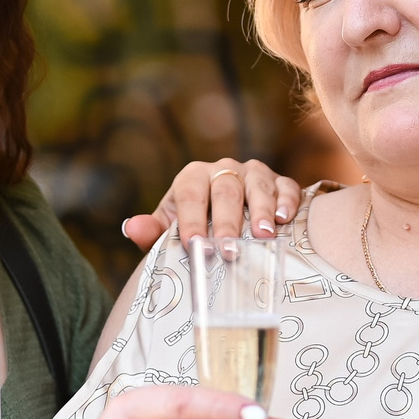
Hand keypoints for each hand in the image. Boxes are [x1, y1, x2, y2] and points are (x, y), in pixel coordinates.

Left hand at [122, 157, 305, 247]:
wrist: (227, 216)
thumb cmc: (195, 224)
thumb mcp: (171, 229)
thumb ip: (152, 231)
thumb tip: (131, 228)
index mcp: (193, 177)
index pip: (190, 194)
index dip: (191, 219)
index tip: (194, 244)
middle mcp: (223, 170)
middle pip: (225, 191)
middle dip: (227, 222)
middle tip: (229, 249)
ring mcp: (253, 174)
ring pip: (257, 186)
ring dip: (261, 210)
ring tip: (262, 234)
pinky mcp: (280, 182)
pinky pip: (287, 186)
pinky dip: (287, 200)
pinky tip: (284, 218)